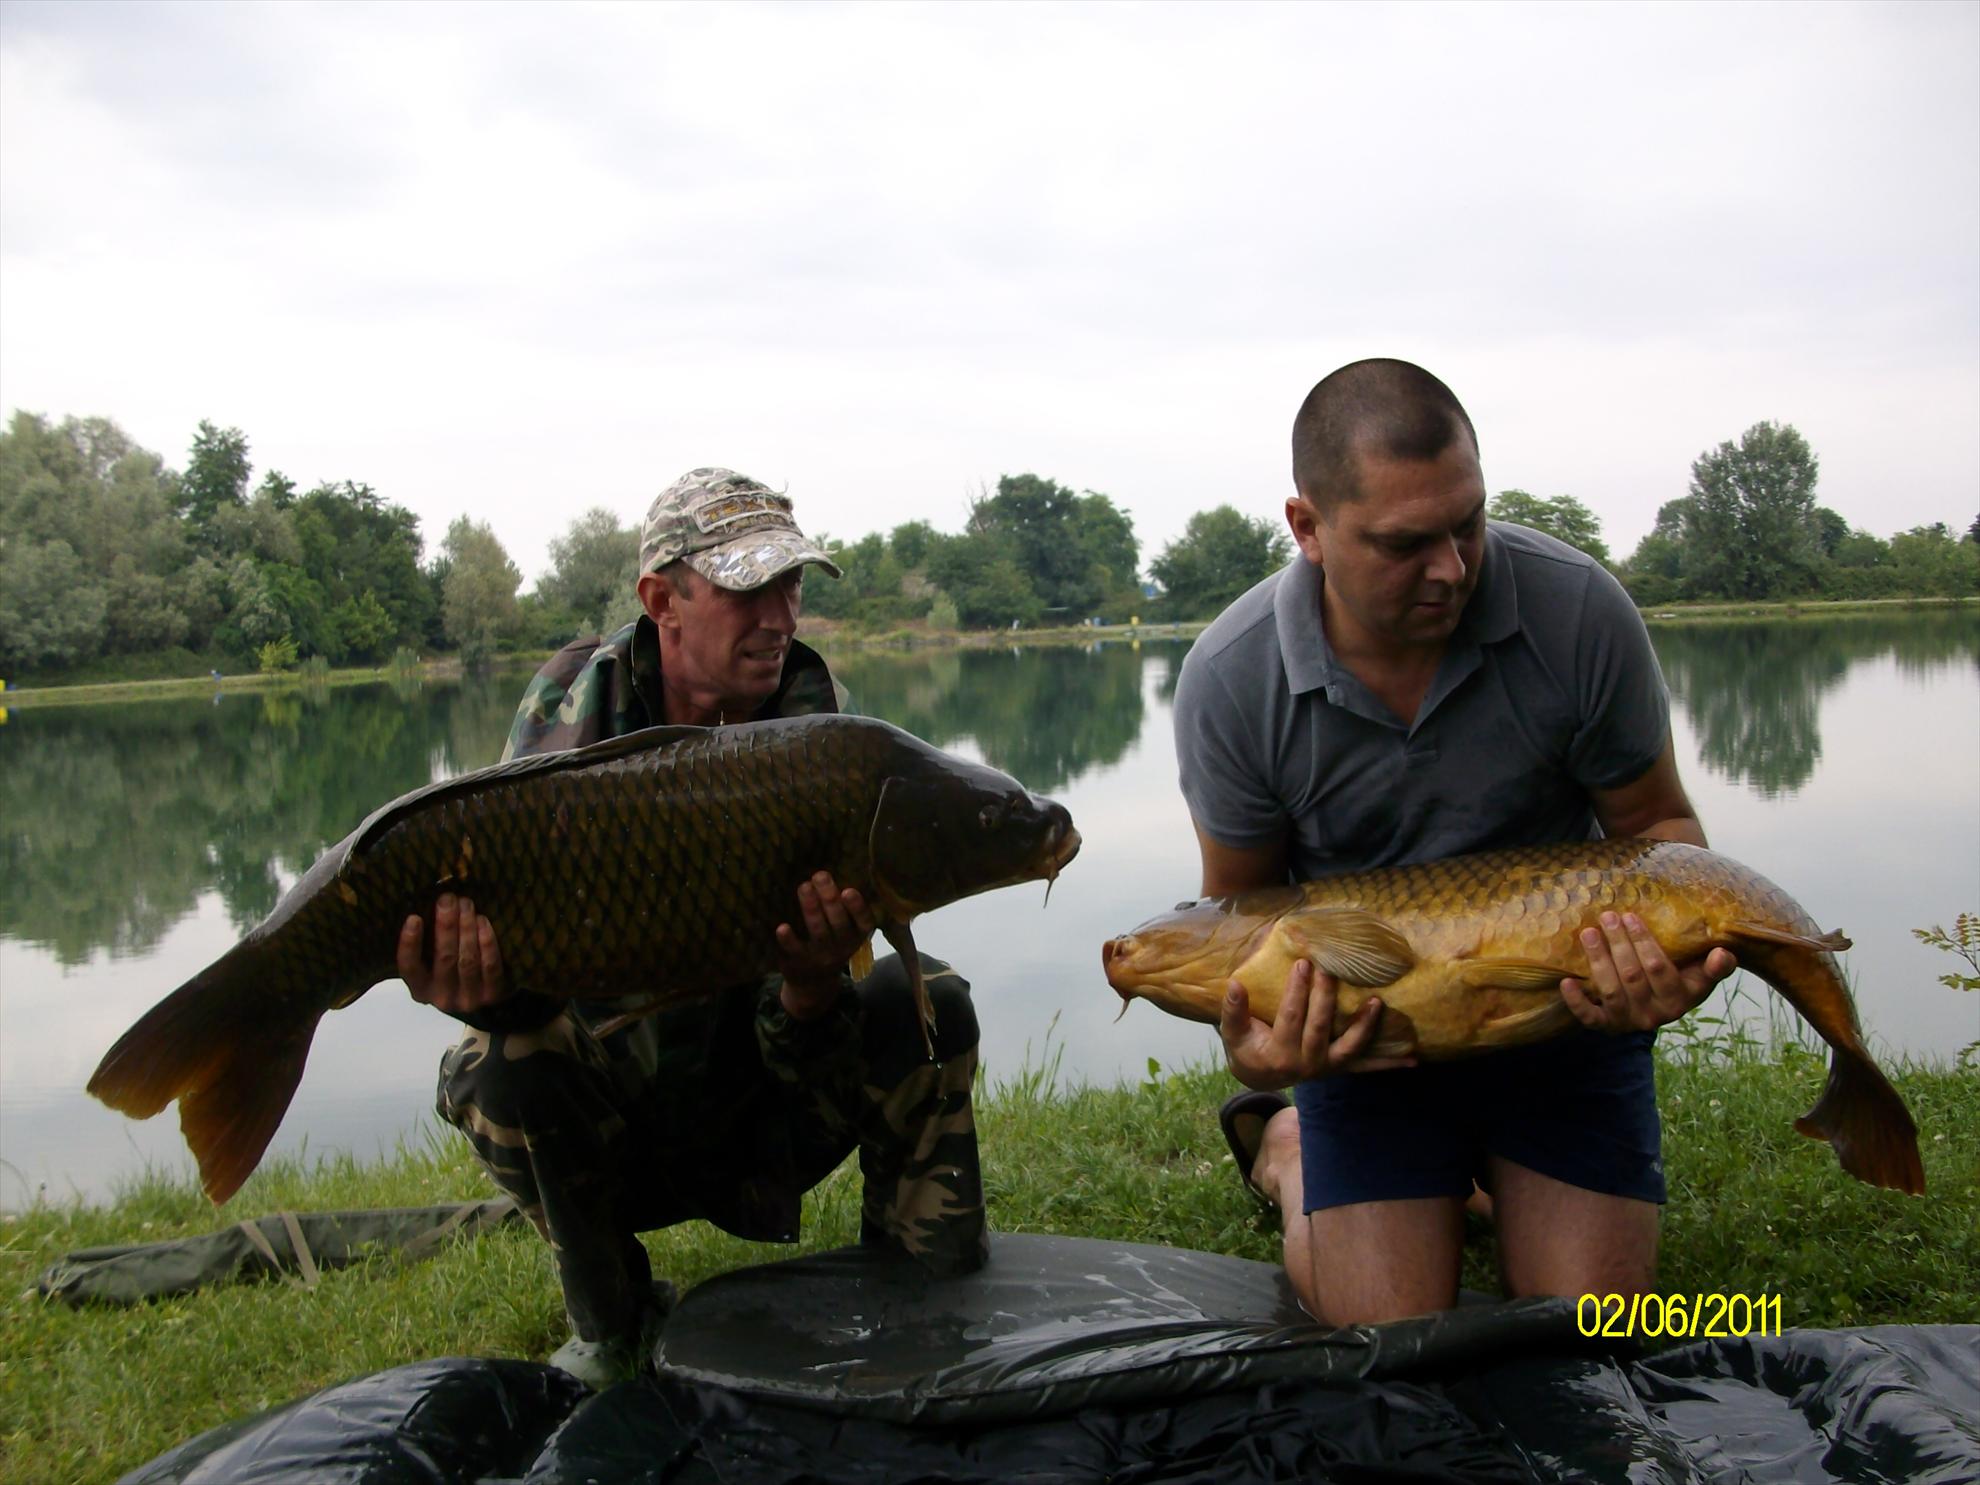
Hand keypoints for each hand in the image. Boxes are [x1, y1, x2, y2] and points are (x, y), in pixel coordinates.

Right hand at [399, 893, 510, 1016]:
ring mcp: (468, 999)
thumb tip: (428, 907)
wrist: (483, 1003)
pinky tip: (482, 921)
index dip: (410, 943)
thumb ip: (426, 945)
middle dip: (446, 925)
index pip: (410, 967)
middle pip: (444, 958)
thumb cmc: (450, 974)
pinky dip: (487, 941)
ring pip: (468, 959)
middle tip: (448, 899)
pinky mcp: (492, 995)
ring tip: (466, 905)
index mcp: (420, 990)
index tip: (414, 917)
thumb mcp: (431, 966)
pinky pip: (490, 965)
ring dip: (467, 928)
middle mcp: (442, 997)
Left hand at [775, 871, 876, 1019]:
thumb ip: (843, 908)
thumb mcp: (845, 932)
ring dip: (811, 908)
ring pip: (818, 931)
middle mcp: (842, 946)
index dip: (857, 907)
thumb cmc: (831, 945)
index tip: (849, 890)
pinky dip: (789, 939)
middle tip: (820, 875)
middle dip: (829, 898)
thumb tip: (830, 873)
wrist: (814, 984)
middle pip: (838, 922)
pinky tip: (782, 927)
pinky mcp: (800, 962)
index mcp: (856, 936)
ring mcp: (821, 956)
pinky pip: (795, 949)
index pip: (863, 922)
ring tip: (804, 887)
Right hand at [1218, 959, 1415, 1090]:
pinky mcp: (1341, 1068)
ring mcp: (1328, 1067)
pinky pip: (1367, 1067)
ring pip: (1350, 1046)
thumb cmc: (1248, 1048)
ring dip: (1366, 1026)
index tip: (1302, 962)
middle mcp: (1308, 1063)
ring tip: (1376, 1002)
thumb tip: (1234, 985)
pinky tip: (1413, 1060)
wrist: (1262, 1075)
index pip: (1291, 1017)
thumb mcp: (1234, 1033)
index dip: (1297, 990)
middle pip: (1321, 1026)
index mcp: (1281, 1053)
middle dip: (1326, 996)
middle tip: (1330, 968)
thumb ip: (1233, 1011)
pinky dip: (1389, 1064)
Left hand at [1560, 911, 1736, 1032]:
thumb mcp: (1701, 976)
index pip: (1659, 969)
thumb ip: (1715, 966)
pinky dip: (1577, 1002)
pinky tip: (1567, 982)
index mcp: (1679, 1000)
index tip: (1630, 917)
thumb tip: (1723, 953)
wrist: (1658, 1010)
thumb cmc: (1681, 982)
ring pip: (1610, 991)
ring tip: (1588, 933)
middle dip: (1618, 943)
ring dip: (1598, 961)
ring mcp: (1628, 1022)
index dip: (1643, 943)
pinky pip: (1590, 1018)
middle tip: (1607, 916)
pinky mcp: (1607, 1026)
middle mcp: (1654, 1015)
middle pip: (1632, 976)